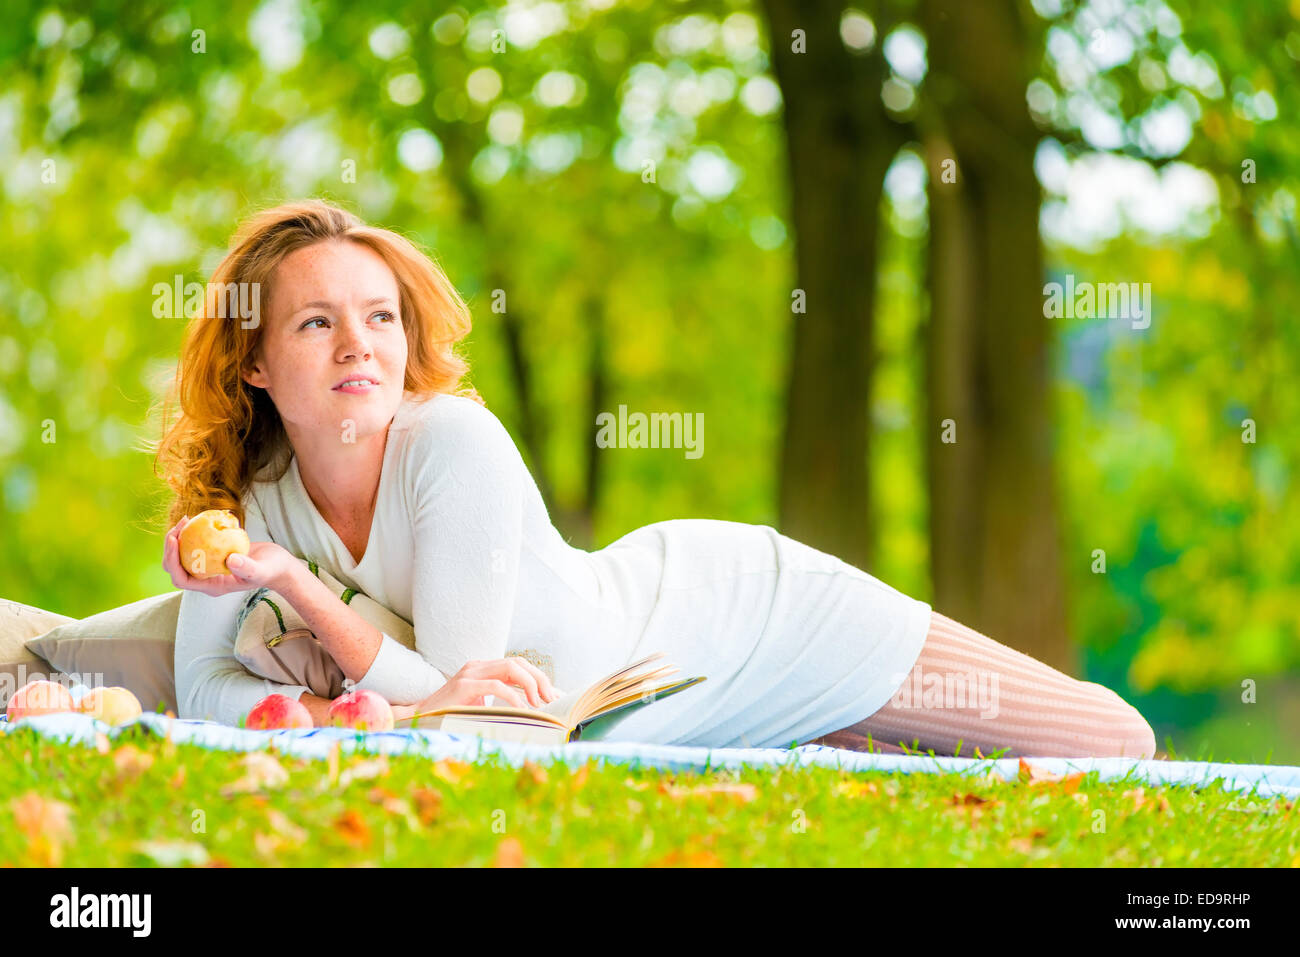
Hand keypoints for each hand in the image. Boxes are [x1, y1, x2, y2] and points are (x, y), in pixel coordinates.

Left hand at [163, 515, 299, 596]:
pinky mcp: (213, 555)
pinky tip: (198, 519)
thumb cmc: (271, 570)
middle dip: (171, 547)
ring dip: (180, 537)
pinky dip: (193, 532)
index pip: (181, 579)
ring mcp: (209, 567)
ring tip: (186, 519)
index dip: (172, 561)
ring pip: (183, 554)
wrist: (279, 566)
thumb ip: (247, 568)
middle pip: (176, 566)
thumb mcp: (262, 570)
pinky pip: (196, 545)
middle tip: (180, 525)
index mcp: (212, 585)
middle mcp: (206, 577)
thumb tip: (230, 560)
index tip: (175, 539)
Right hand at [413, 658, 560, 713]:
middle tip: (552, 699)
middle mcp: (478, 665)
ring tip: (539, 704)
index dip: (538, 677)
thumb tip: (531, 708)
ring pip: (510, 667)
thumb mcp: (480, 704)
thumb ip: (500, 699)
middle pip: (519, 662)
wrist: (419, 718)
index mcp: (483, 668)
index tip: (554, 695)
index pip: (518, 664)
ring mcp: (470, 673)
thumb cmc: (451, 714)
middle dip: (540, 679)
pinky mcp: (464, 686)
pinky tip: (521, 709)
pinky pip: (496, 685)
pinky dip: (513, 696)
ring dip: (530, 684)